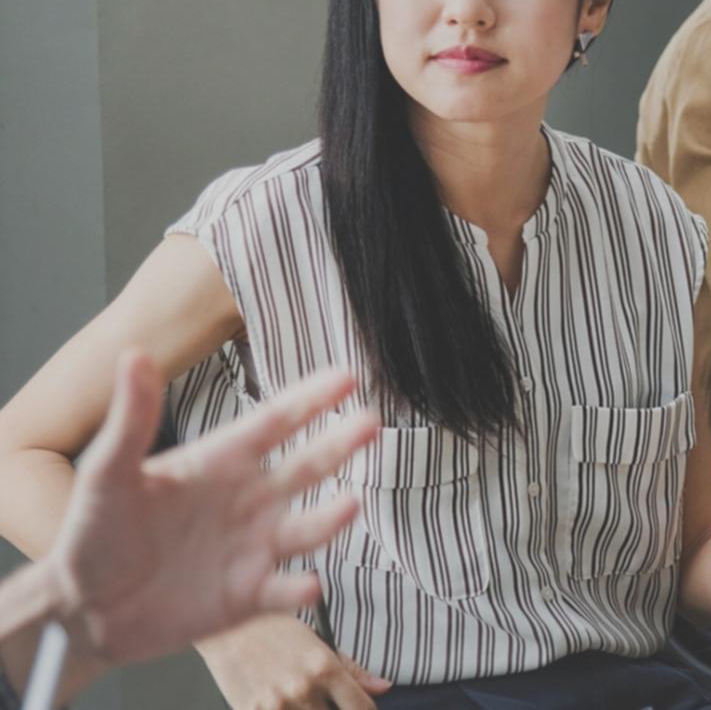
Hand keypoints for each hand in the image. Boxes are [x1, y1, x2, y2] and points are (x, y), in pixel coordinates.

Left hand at [42, 349, 378, 668]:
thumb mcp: (106, 473)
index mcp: (221, 462)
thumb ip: (132, 418)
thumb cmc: (93, 535)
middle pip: (307, 467)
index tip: (346, 375)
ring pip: (306, 528)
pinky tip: (307, 584)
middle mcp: (248, 500)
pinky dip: (298, 589)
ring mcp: (253, 548)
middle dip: (340, 445)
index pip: (274, 422)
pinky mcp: (248, 596)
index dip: (311, 398)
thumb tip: (134, 354)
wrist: (84, 612)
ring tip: (349, 505)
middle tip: (370, 423)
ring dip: (329, 518)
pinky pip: (283, 591)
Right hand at [199, 613, 390, 709]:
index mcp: (324, 666)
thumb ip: (351, 668)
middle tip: (327, 702)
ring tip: (306, 701)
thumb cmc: (273, 630)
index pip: (360, 707)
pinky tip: (285, 705)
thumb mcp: (317, 640)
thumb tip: (383, 686)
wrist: (225, 632)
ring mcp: (275, 704)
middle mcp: (302, 687)